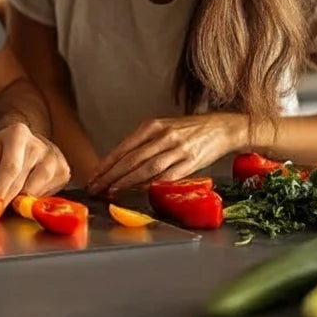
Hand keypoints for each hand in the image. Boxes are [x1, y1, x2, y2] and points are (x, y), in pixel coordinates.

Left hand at [0, 122, 70, 200]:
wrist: (24, 142)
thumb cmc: (3, 151)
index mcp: (18, 134)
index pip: (10, 168)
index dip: (1, 190)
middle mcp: (39, 145)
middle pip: (24, 184)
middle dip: (8, 202)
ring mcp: (54, 158)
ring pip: (36, 194)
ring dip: (21, 200)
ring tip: (13, 193)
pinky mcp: (64, 172)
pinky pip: (46, 196)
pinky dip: (34, 199)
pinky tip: (28, 188)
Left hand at [86, 113, 245, 196]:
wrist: (222, 128)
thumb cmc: (190, 129)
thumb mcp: (164, 128)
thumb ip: (144, 142)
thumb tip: (120, 163)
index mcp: (153, 125)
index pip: (124, 147)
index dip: (107, 163)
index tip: (94, 175)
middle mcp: (164, 135)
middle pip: (132, 158)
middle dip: (111, 175)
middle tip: (96, 187)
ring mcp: (178, 149)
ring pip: (147, 168)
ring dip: (127, 181)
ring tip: (112, 191)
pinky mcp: (191, 162)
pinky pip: (167, 176)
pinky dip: (151, 185)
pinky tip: (139, 191)